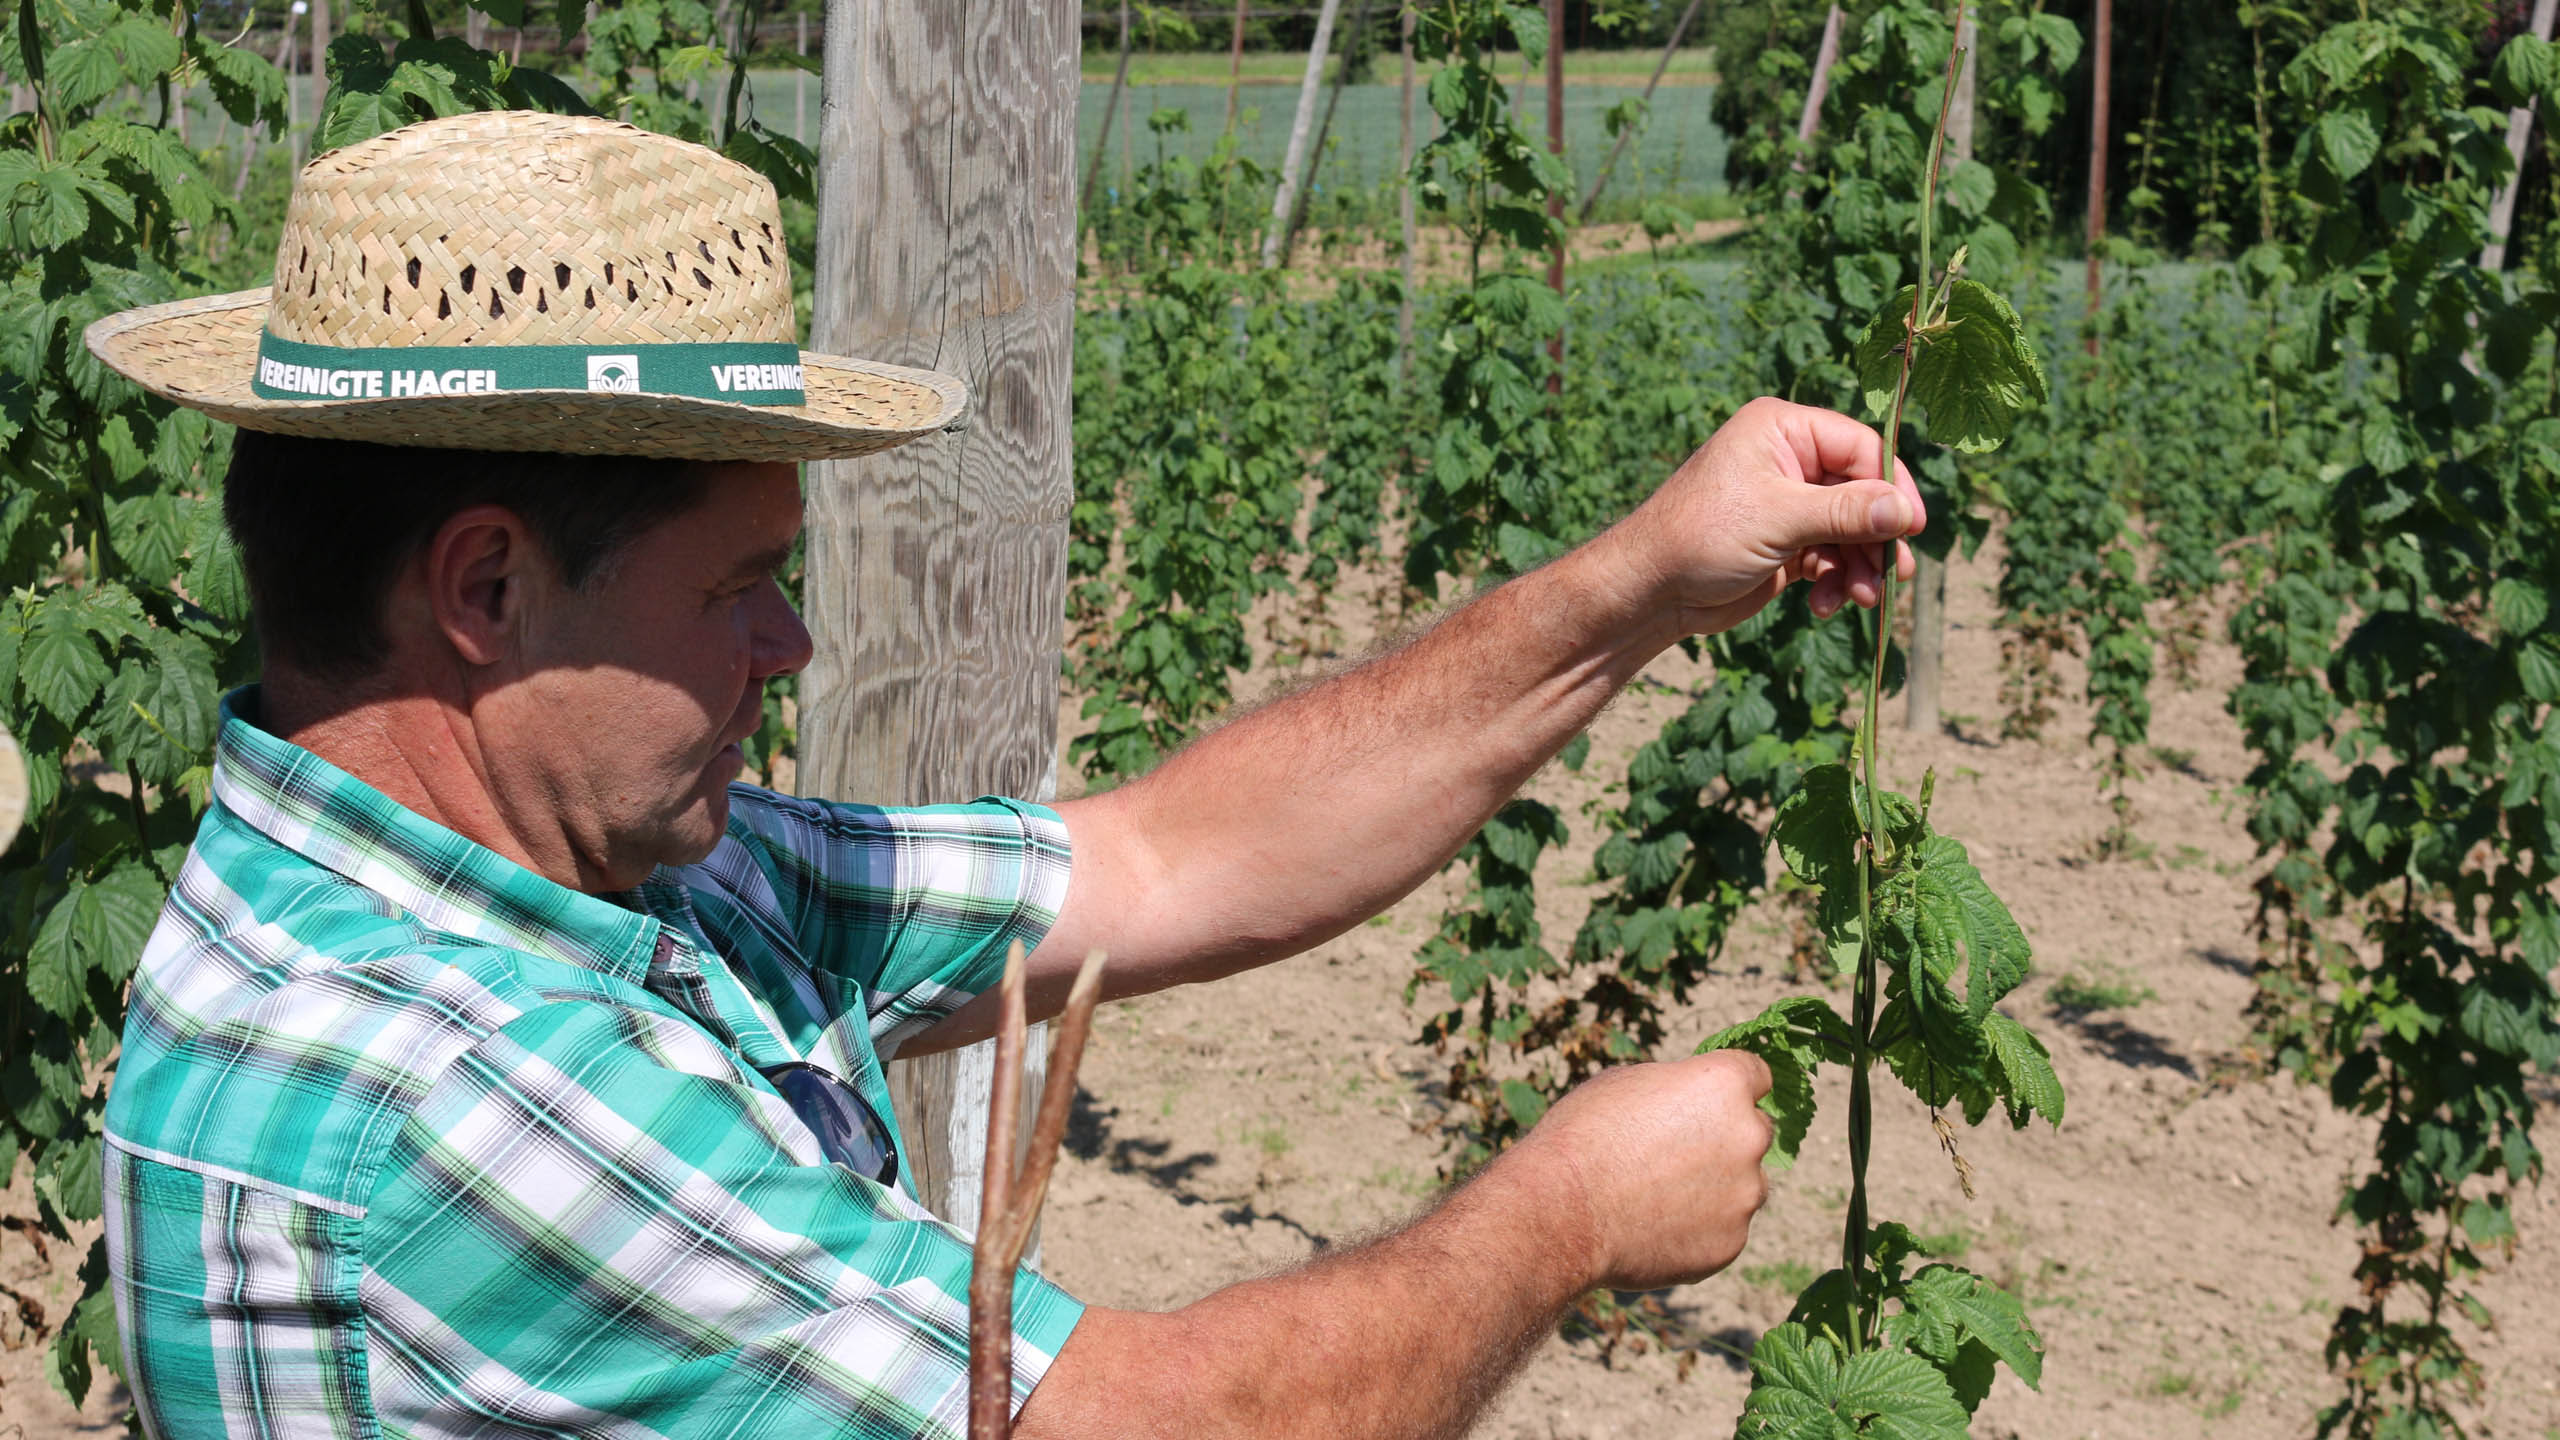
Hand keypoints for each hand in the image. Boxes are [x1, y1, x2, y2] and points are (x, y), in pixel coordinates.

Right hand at [1505, 1050, 1775, 1291]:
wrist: (1562, 1213)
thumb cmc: (1583, 1137)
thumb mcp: (1625, 1084)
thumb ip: (1675, 1090)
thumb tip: (1690, 1104)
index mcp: (1723, 1084)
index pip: (1757, 1075)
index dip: (1731, 1088)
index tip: (1711, 1102)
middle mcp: (1749, 1136)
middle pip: (1754, 1132)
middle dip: (1724, 1140)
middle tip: (1674, 1155)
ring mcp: (1745, 1194)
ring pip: (1743, 1186)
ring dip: (1715, 1188)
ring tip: (1655, 1198)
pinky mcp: (1732, 1243)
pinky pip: (1723, 1230)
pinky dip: (1698, 1229)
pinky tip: (1652, 1228)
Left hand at [1604, 396, 1925, 634]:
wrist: (1650, 591)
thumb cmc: (1700, 537)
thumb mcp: (1778, 518)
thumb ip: (1845, 512)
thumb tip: (1905, 511)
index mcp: (1783, 430)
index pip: (1861, 446)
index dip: (1892, 486)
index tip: (1913, 527)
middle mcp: (1789, 459)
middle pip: (1862, 492)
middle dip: (1878, 536)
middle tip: (1896, 574)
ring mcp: (1788, 503)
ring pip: (1851, 530)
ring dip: (1861, 567)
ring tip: (1862, 599)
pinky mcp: (1786, 544)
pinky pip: (1831, 557)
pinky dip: (1836, 581)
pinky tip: (1824, 606)